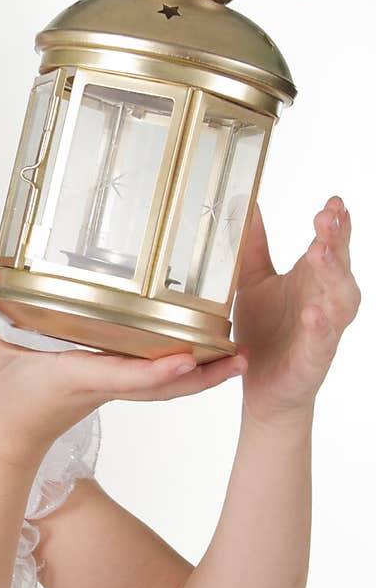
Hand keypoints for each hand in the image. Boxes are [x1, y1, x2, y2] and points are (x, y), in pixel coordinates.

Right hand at [0, 268, 246, 464]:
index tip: (186, 359)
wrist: (7, 444)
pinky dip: (188, 373)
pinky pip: (159, 383)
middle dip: (203, 376)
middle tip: (242, 359)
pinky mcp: (115, 390)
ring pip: (168, 388)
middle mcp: (102, 387)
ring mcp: (112, 392)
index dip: (155, 370)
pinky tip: (212, 355)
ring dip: (206, 378)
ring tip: (243, 358)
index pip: (122, 375)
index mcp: (75, 378)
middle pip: (163, 386)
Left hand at [231, 196, 360, 426]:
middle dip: (335, 241)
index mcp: (312, 278)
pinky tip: (313, 312)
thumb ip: (252, 246)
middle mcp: (324, 299)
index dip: (335, 223)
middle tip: (326, 219)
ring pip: (340, 298)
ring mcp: (324, 328)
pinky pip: (322, 339)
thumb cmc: (263, 330)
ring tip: (320, 253)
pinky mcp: (314, 357)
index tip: (333, 202)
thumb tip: (247, 204)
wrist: (261, 385)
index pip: (331, 244)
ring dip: (333, 274)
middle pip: (339, 265)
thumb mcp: (252, 281)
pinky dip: (320, 325)